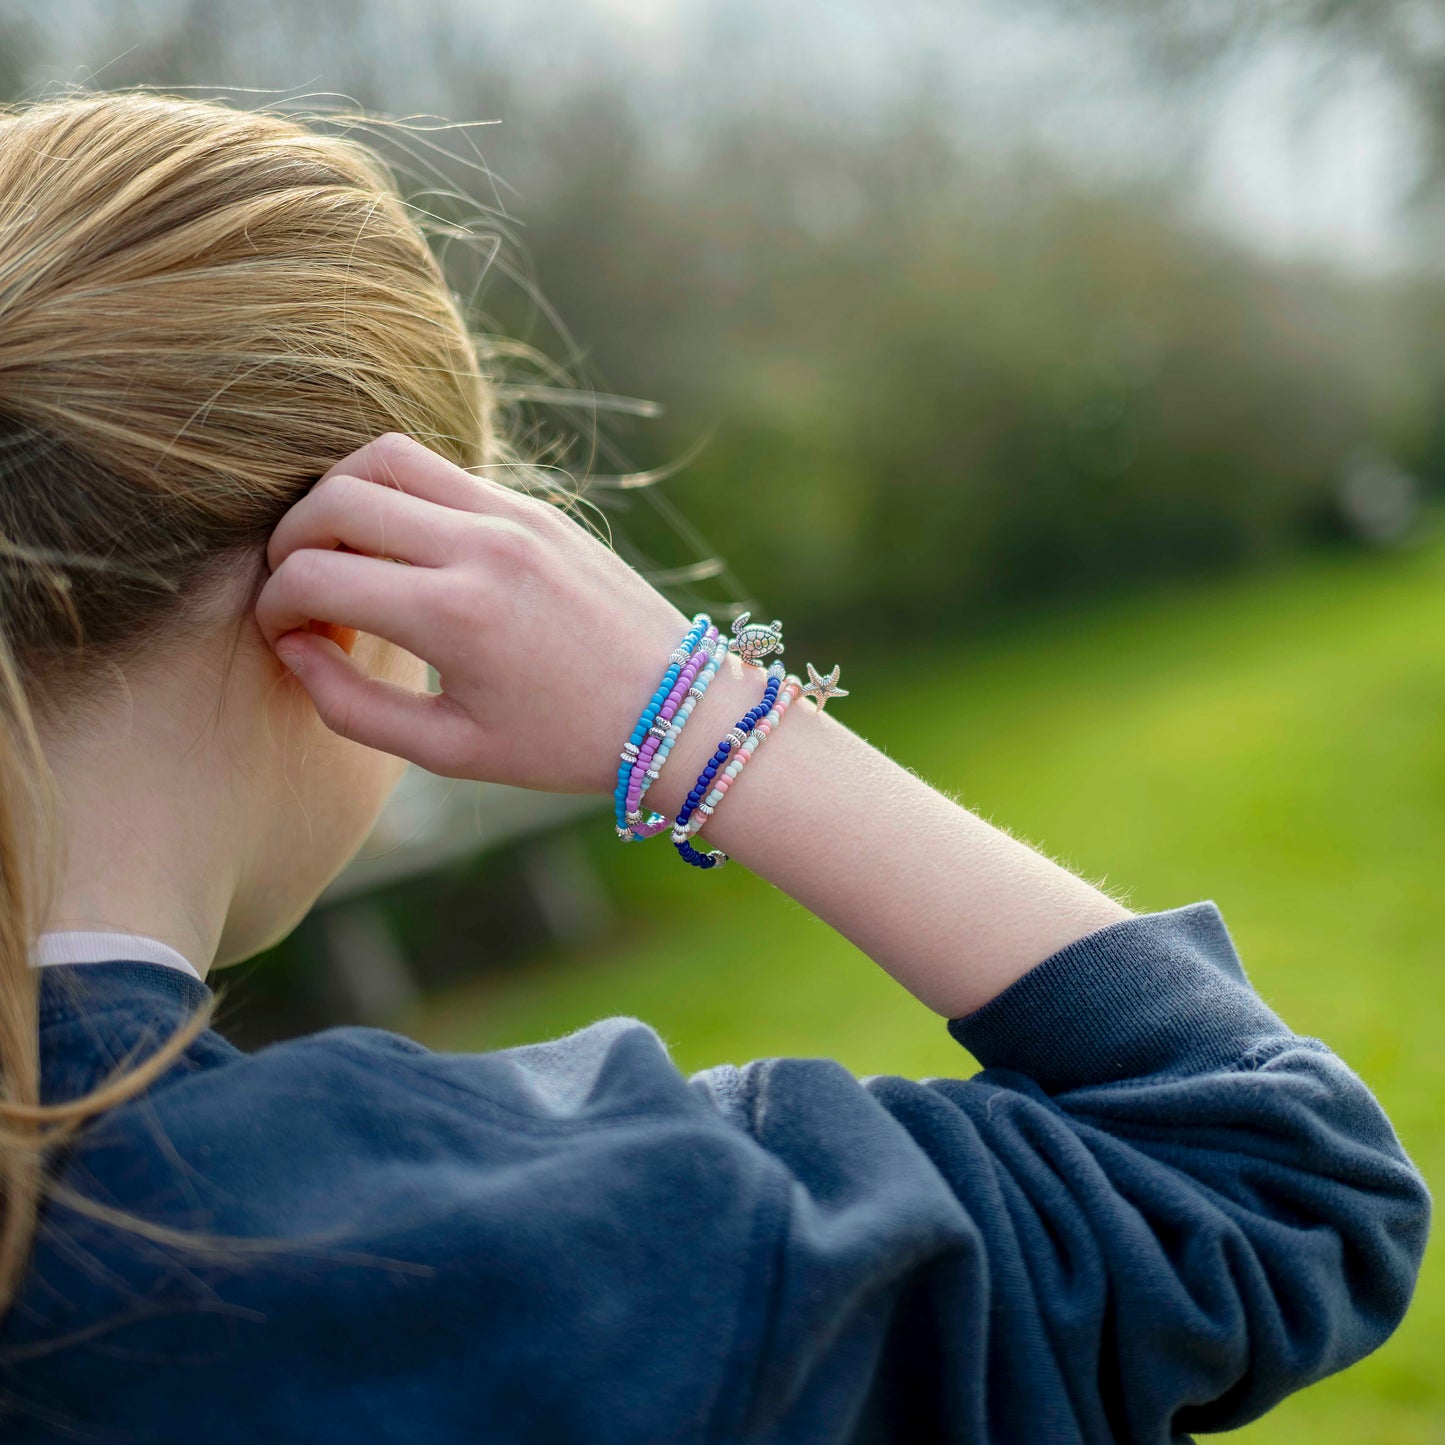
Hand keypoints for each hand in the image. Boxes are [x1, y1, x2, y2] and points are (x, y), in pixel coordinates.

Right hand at [254, 432, 706, 794]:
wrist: (677, 711)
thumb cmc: (563, 745)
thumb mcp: (450, 751)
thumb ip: (351, 706)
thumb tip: (292, 646)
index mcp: (456, 615)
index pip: (313, 574)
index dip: (274, 606)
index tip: (284, 636)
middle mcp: (482, 547)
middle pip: (334, 497)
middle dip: (290, 542)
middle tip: (301, 593)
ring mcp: (514, 516)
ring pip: (383, 456)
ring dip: (339, 497)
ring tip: (342, 555)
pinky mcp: (536, 507)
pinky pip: (440, 470)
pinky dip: (397, 494)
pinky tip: (402, 550)